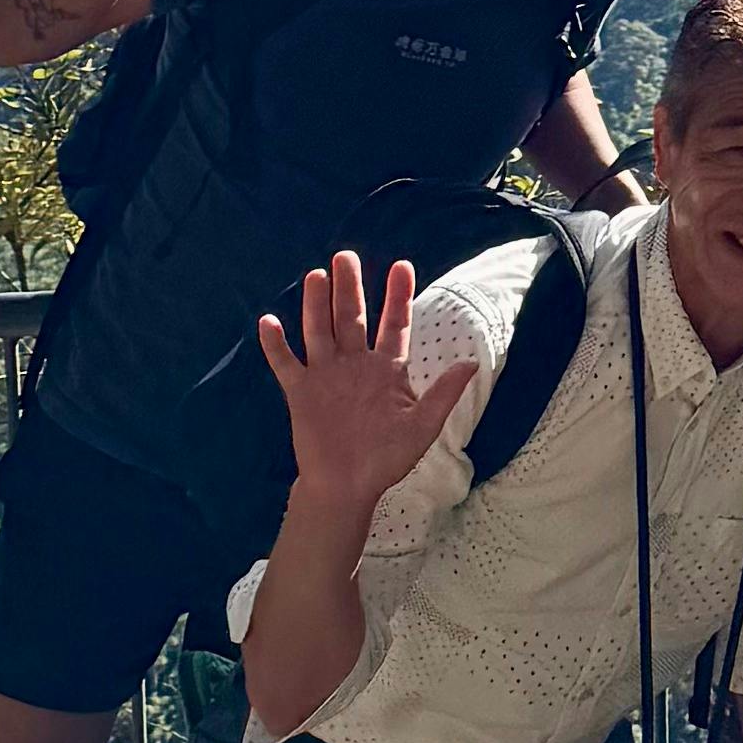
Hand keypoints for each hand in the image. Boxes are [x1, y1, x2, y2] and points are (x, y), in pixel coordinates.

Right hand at [255, 249, 477, 521]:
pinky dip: (276, 345)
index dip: (397, 295)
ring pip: (320, 331)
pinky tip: (269, 321)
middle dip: (350, 287)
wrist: (348, 486)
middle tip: (346, 256)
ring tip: (317, 275)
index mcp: (387, 369)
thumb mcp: (423, 426)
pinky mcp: (301, 392)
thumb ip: (443, 393)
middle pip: (352, 318)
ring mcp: (326, 375)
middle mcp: (355, 364)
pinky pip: (286, 364)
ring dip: (316, 305)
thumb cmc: (388, 458)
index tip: (402, 265)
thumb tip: (472, 362)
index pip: (394, 324)